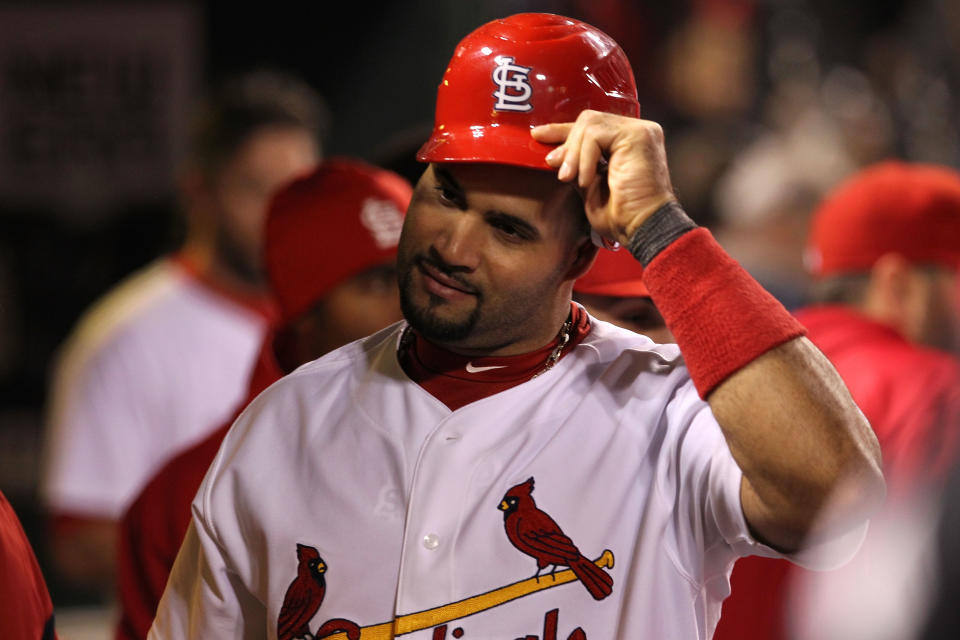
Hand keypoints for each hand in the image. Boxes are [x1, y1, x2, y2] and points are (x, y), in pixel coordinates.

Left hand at [532, 110, 675, 245]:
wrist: (641, 228)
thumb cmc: (620, 216)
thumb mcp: (589, 186)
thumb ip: (575, 166)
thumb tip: (554, 154)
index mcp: (627, 142)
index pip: (591, 127)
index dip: (563, 131)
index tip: (539, 137)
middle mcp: (637, 131)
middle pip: (588, 120)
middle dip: (567, 145)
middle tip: (561, 172)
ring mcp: (640, 131)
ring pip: (590, 125)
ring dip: (575, 155)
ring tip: (572, 178)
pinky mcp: (639, 135)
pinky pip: (596, 136)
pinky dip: (585, 158)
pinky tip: (587, 180)